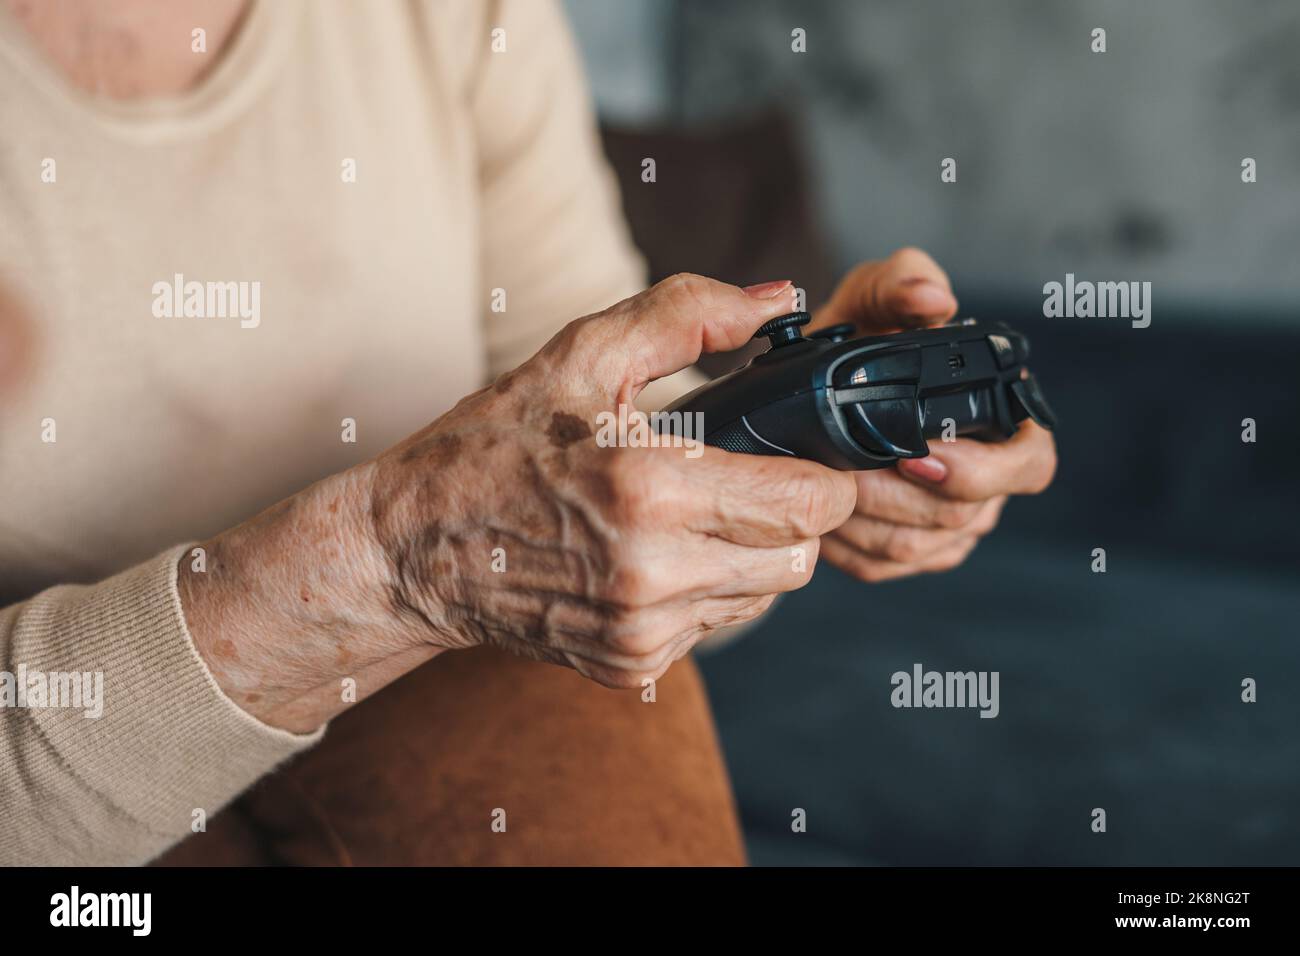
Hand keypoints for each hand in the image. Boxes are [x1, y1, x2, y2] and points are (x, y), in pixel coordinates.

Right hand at [365, 274, 855, 686]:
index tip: (803, 452)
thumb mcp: (578, 357)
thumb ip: (685, 314)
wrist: (411, 551)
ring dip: (747, 552)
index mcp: (648, 490)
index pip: (808, 505)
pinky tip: (650, 553)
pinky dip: (703, 588)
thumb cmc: (491, 447)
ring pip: (762, 595)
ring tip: (684, 510)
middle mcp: (653, 574)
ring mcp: (642, 630)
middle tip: (741, 475)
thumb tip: (777, 300)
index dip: (824, 475)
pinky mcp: (631, 665)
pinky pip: (714, 625)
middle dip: (789, 514)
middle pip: (798, 557)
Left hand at [810, 248, 1057, 581]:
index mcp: (999, 419)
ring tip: (825, 483)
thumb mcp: (872, 297)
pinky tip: (821, 514)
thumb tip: (934, 300)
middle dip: (895, 494)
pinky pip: (883, 565)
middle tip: (844, 469)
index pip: (1031, 463)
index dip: (983, 471)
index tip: (919, 456)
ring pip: (918, 544)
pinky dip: (846, 545)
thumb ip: (903, 282)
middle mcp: (985, 477)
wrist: (804, 392)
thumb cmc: (855, 341)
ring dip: (865, 519)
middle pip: (963, 513)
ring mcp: (950, 522)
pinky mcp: (907, 552)